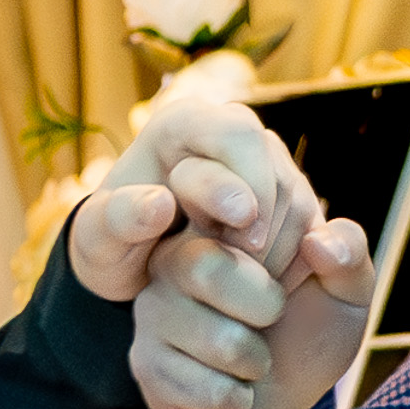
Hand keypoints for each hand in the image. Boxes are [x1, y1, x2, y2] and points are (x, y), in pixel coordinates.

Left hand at [67, 98, 313, 300]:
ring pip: (299, 200)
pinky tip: (262, 285)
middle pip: (277, 169)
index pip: (238, 136)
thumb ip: (118, 220)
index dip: (247, 185)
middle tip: (245, 271)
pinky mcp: (288, 201)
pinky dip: (294, 261)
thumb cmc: (114, 246)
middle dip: (268, 225)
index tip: (239, 239)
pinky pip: (311, 228)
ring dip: (280, 249)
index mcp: (183, 123)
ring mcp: (266, 165)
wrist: (138, 265)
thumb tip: (160, 203)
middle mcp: (232, 133)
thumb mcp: (98, 241)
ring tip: (243, 282)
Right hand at [130, 201, 374, 408]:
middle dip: (264, 306)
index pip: (216, 200)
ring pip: (214, 338)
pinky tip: (234, 391)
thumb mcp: (346, 292)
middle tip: (271, 318)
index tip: (288, 269)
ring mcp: (154, 311)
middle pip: (204, 266)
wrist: (284, 406)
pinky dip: (238, 399)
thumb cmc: (307, 334)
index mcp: (218, 224)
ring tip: (252, 359)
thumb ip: (348, 256)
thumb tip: (321, 243)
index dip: (267, 239)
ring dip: (256, 361)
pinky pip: (205, 387)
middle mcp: (173, 258)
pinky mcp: (146, 363)